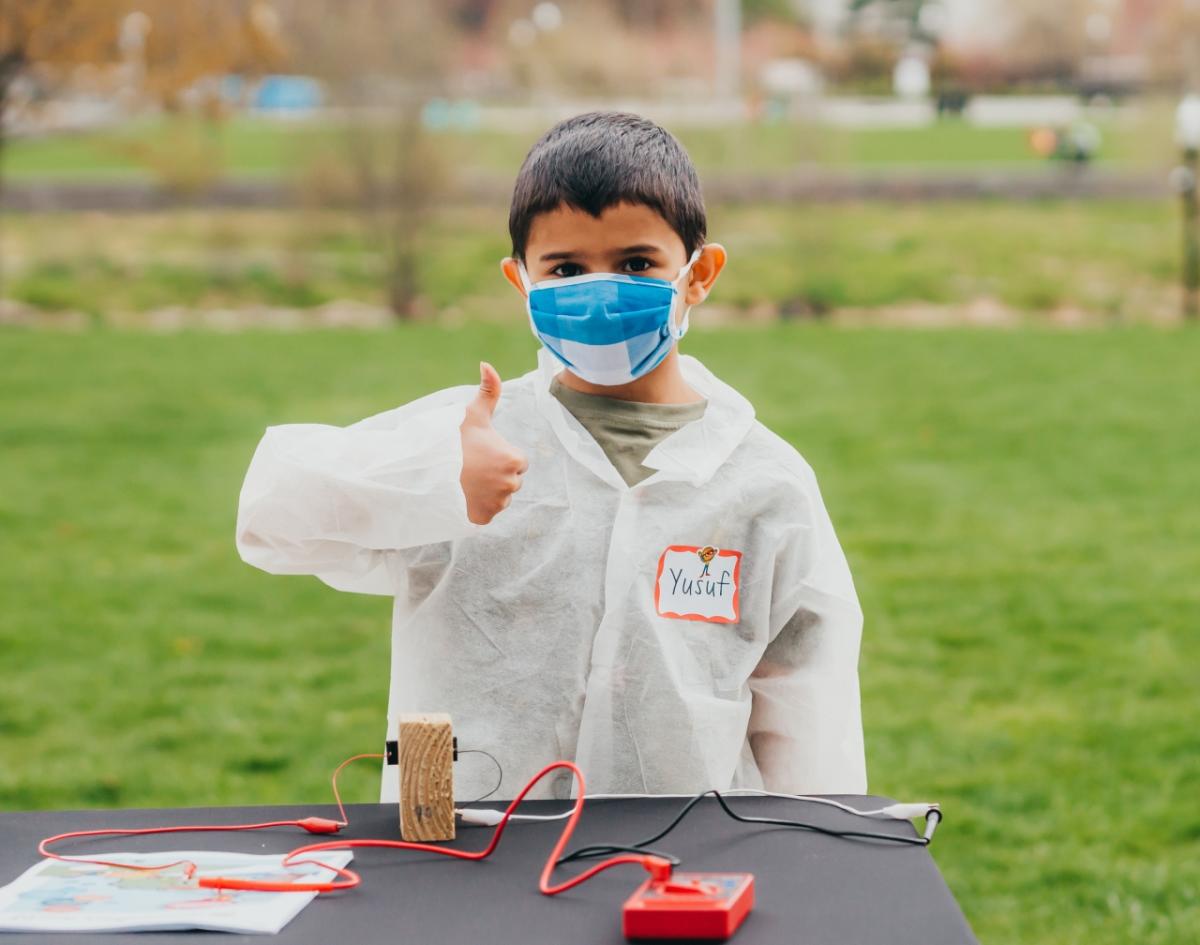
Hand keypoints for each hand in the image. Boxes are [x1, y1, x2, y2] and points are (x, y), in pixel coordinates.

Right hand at [459, 362, 527, 524]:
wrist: (425, 471)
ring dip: (488, 492)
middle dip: (496, 475)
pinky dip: (477, 507)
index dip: (500, 456)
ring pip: (499, 498)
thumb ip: (488, 390)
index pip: (518, 461)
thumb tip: (487, 364)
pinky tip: (463, 494)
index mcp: (514, 460)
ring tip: (466, 481)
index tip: (481, 453)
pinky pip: (486, 513)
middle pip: (511, 481)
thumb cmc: (451, 440)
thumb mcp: (472, 414)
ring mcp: (497, 505)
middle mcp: (511, 485)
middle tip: (472, 467)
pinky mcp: (482, 519)